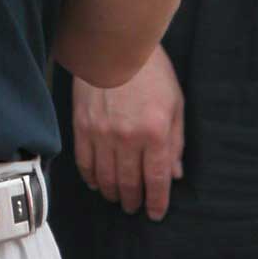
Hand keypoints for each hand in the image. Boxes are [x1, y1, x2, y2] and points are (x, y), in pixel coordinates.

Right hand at [72, 45, 183, 219]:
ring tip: (117, 198)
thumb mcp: (175, 104)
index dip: (156, 202)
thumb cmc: (151, 72)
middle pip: (129, 183)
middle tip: (135, 207)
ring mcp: (102, 133)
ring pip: (105, 177)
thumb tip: (174, 174)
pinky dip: (90, 177)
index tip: (155, 213)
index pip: (156, 180)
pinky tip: (96, 183)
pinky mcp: (82, 126)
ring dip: (112, 193)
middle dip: (133, 200)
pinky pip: (85, 162)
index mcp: (155, 133)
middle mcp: (127, 138)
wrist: (115, 45)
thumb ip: (175, 142)